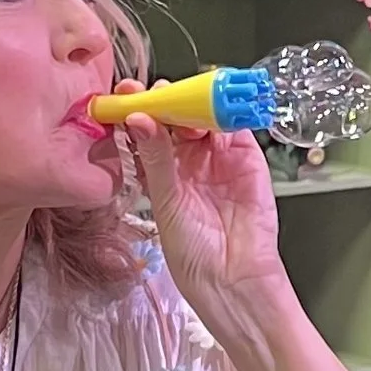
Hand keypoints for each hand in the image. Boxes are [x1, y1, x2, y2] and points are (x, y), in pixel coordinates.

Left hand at [123, 116, 290, 331]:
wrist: (232, 280)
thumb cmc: (193, 254)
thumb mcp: (165, 201)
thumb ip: (156, 158)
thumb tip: (139, 119)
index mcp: (162, 173)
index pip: (148, 132)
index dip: (137, 111)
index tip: (123, 95)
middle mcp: (190, 162)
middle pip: (176, 118)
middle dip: (163, 100)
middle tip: (150, 91)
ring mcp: (219, 158)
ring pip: (204, 118)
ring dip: (191, 103)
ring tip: (177, 100)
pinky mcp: (247, 159)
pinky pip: (235, 128)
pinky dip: (223, 112)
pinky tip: (207, 107)